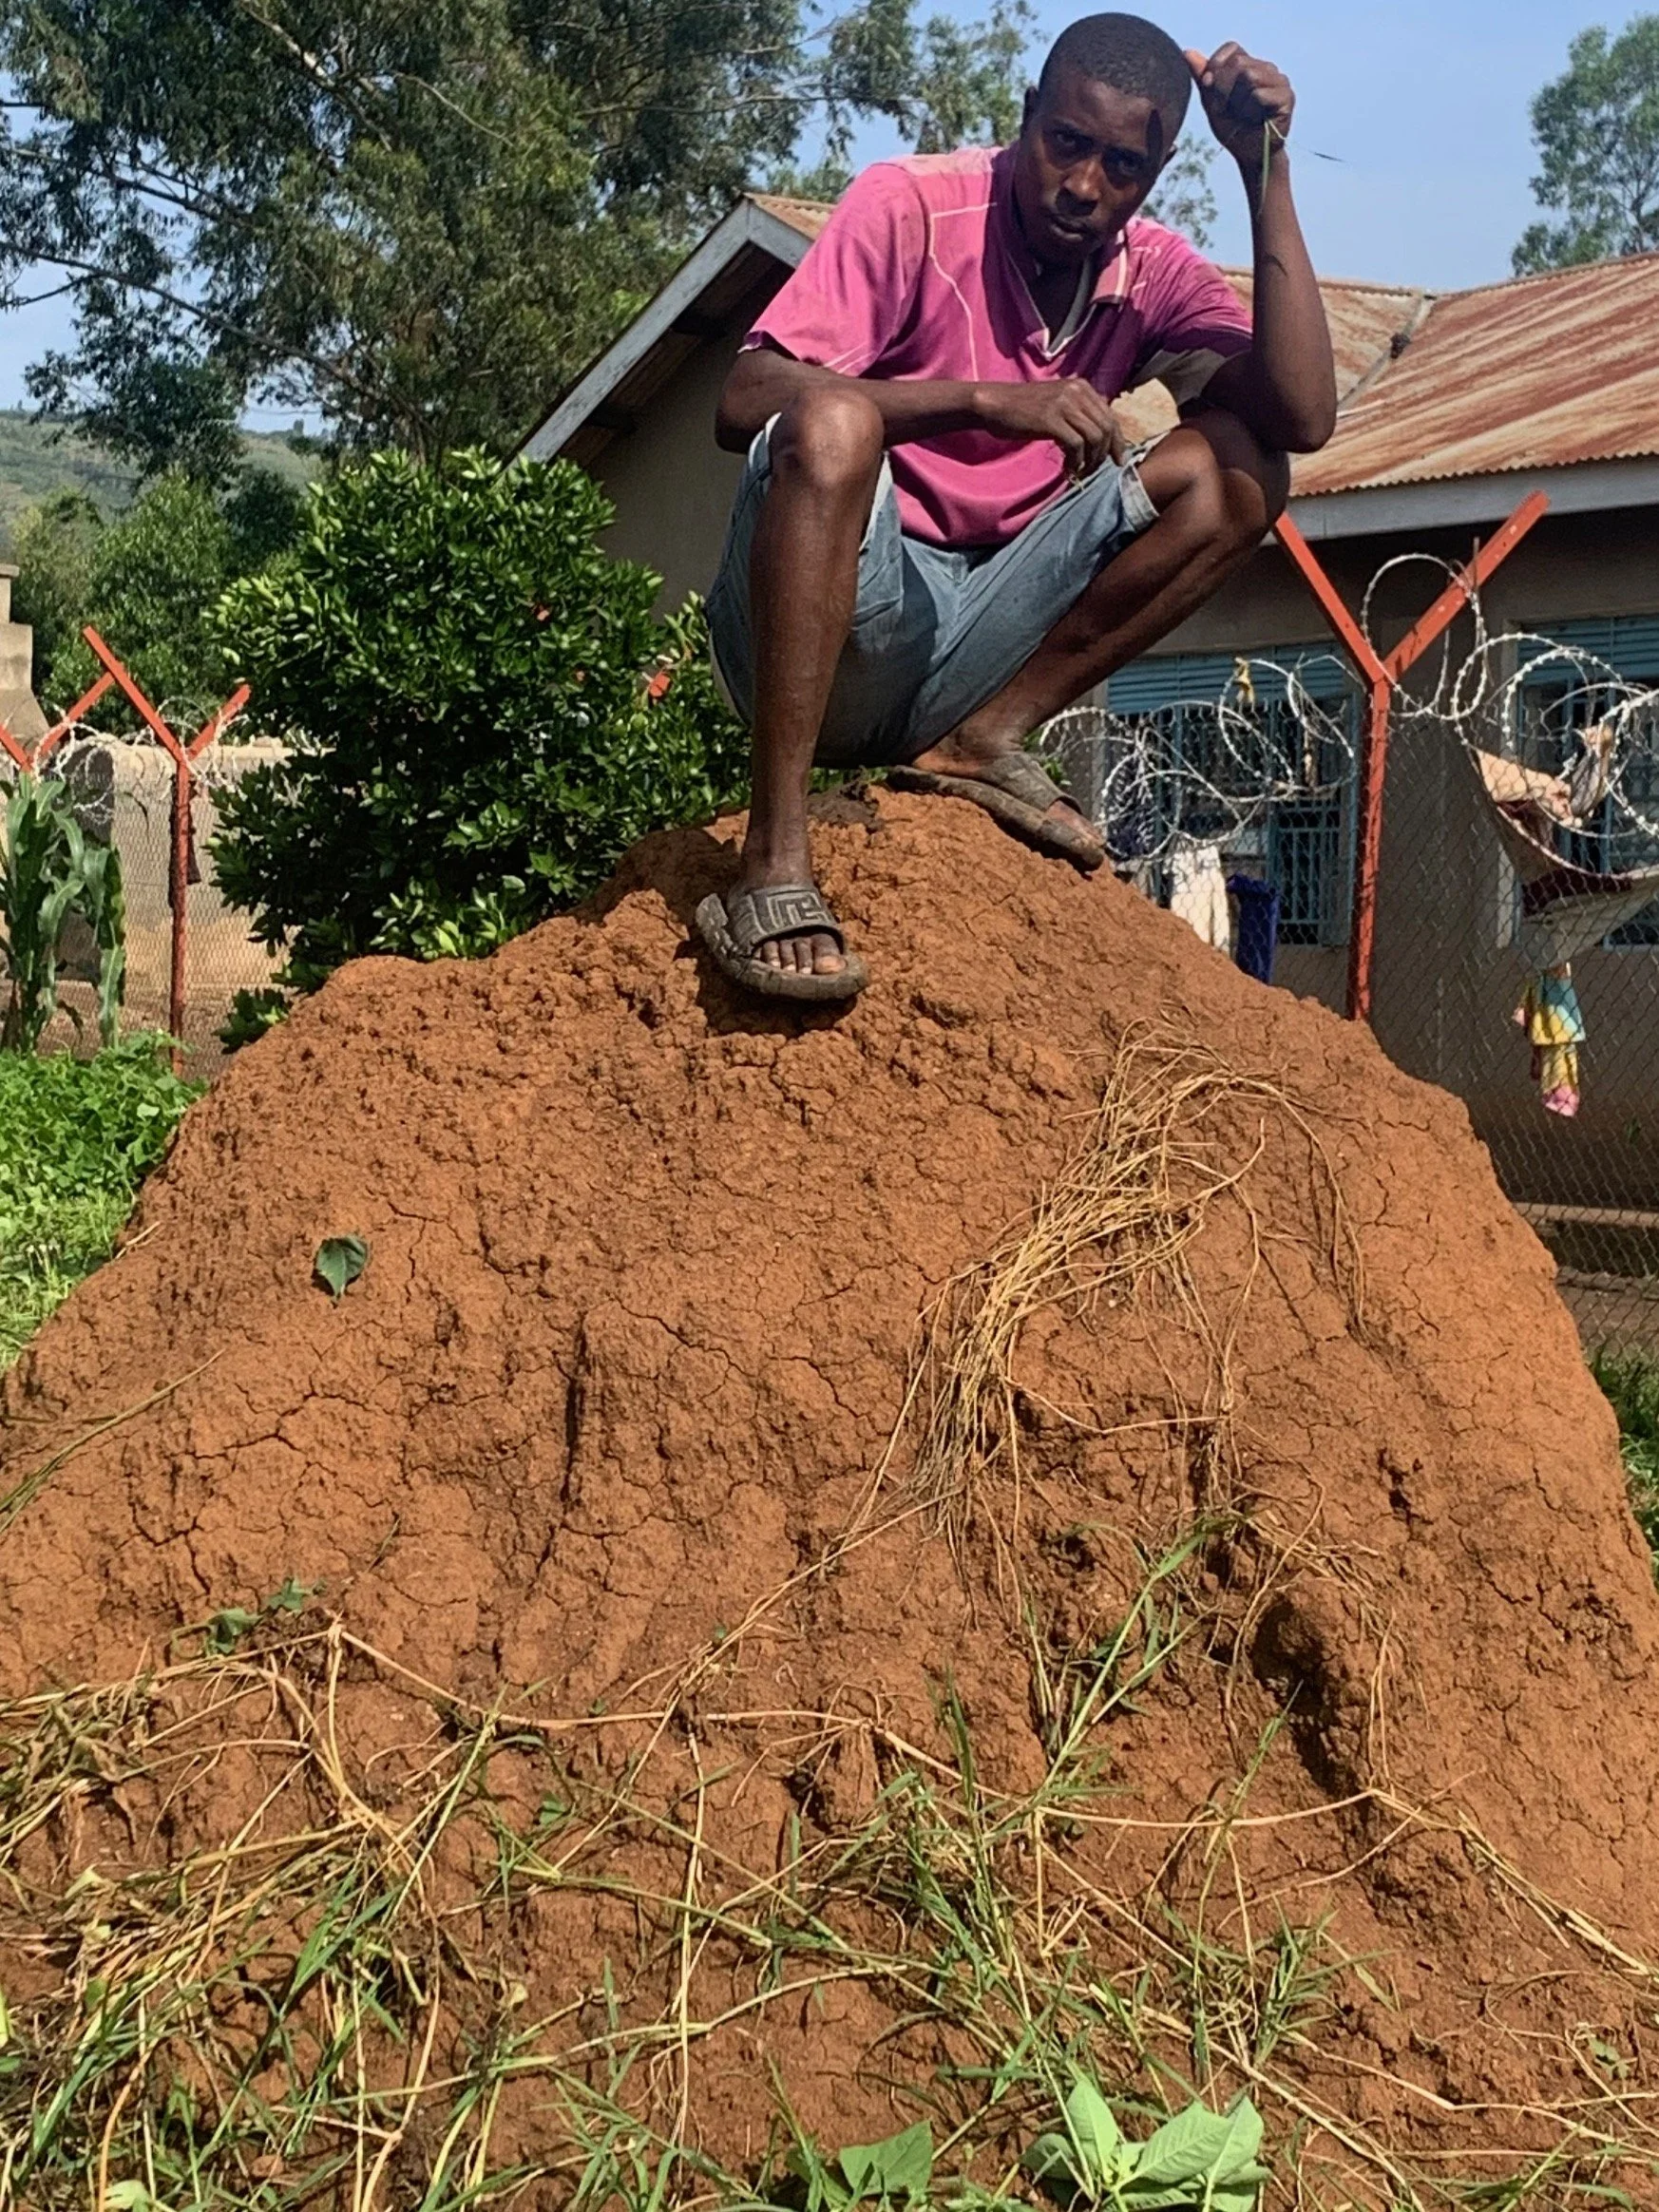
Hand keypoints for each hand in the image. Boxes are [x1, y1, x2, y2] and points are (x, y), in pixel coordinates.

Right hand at [973, 379, 1124, 478]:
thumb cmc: (1023, 409)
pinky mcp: (1052, 419)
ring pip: (1095, 437)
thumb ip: (1079, 413)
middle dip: (1106, 454)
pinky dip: (1075, 462)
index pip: (1110, 416)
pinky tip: (1067, 468)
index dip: (1118, 441)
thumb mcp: (1057, 403)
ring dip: (1090, 460)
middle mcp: (1077, 391)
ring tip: (1079, 471)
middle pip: (1107, 427)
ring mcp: (1065, 404)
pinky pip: (1076, 445)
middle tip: (1094, 470)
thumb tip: (1100, 434)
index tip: (1117, 460)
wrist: (995, 404)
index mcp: (1082, 387)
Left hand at [1184, 42, 1294, 169]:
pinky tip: (1257, 120)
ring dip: (1238, 101)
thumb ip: (1202, 78)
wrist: (1251, 157)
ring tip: (1244, 115)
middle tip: (1228, 110)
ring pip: (1249, 76)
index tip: (1209, 87)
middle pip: (1238, 63)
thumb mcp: (1212, 103)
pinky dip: (1250, 110)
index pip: (1231, 48)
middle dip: (1224, 89)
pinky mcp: (1286, 97)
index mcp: (1250, 65)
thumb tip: (1187, 52)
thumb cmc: (1233, 130)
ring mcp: (1280, 81)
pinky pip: (1259, 95)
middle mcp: (1267, 68)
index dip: (1216, 65)